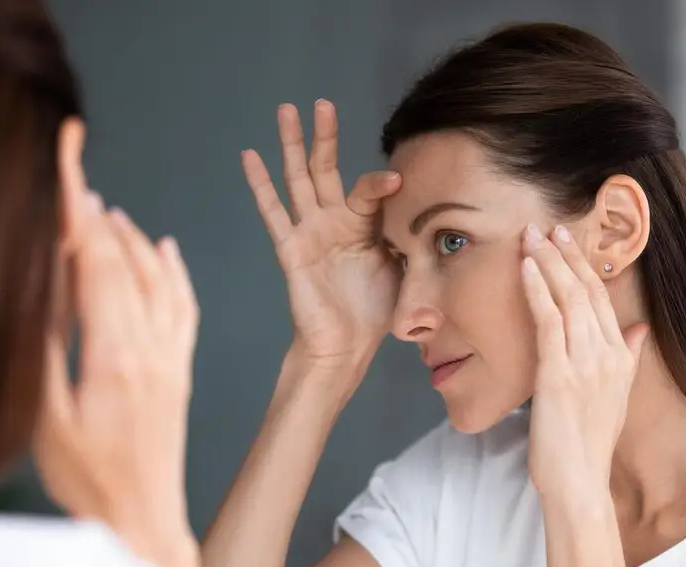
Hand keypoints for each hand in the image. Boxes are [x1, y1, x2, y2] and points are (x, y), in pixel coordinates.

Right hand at [34, 191, 199, 556]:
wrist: (143, 518)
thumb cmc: (89, 480)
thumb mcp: (47, 420)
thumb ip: (45, 353)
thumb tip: (39, 292)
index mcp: (114, 355)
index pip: (95, 266)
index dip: (79, 214)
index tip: (67, 173)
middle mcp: (151, 348)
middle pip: (125, 264)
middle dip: (97, 216)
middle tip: (76, 179)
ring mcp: (171, 358)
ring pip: (160, 280)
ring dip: (133, 240)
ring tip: (107, 211)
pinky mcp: (180, 370)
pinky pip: (185, 308)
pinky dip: (175, 273)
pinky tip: (167, 250)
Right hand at [243, 100, 402, 369]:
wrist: (347, 345)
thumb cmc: (374, 310)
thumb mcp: (403, 267)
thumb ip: (409, 237)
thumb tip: (435, 215)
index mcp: (363, 225)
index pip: (368, 189)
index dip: (382, 183)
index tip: (399, 180)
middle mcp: (334, 222)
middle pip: (326, 168)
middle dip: (323, 136)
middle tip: (321, 103)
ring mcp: (310, 232)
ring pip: (298, 179)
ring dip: (291, 145)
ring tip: (286, 110)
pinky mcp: (291, 248)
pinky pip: (273, 212)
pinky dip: (260, 184)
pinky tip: (250, 156)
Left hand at [520, 223, 648, 502]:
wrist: (579, 482)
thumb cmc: (590, 443)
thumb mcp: (617, 397)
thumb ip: (629, 358)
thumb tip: (640, 328)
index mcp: (620, 358)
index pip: (601, 299)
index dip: (583, 266)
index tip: (568, 240)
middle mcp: (606, 355)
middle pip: (585, 291)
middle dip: (565, 254)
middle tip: (548, 226)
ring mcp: (583, 363)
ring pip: (567, 299)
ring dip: (547, 263)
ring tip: (532, 236)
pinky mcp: (557, 375)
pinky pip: (547, 322)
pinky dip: (537, 290)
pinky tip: (526, 268)